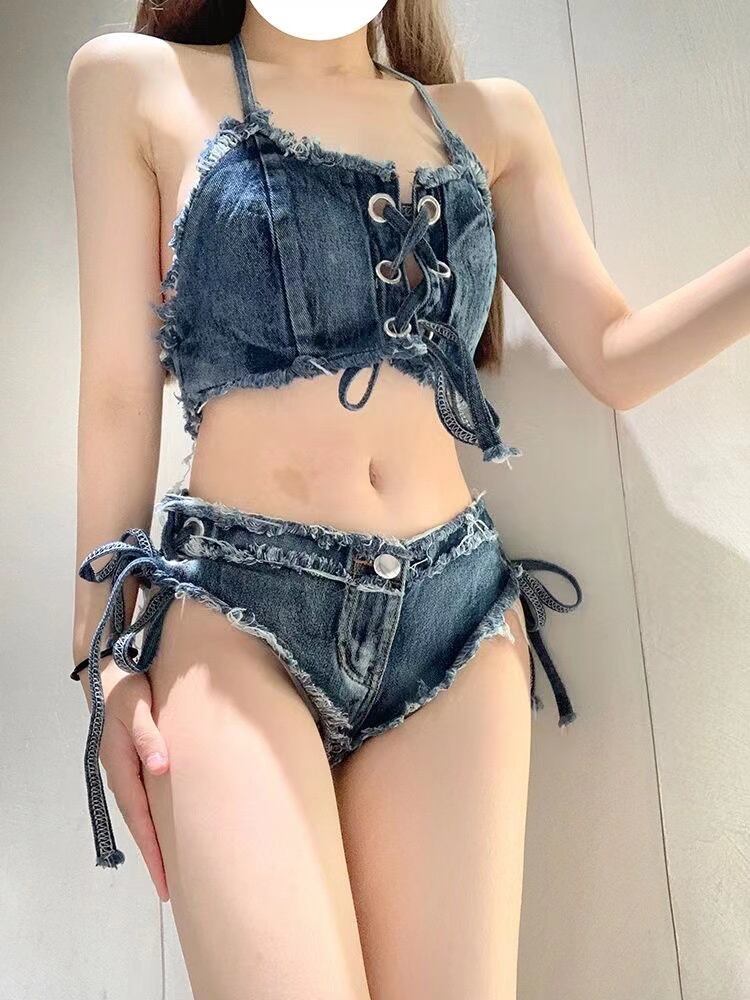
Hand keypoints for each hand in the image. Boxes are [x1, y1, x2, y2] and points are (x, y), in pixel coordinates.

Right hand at [79, 659, 169, 900]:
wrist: (109, 668)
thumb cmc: (126, 685)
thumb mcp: (138, 706)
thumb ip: (149, 735)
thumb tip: (160, 768)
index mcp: (121, 764)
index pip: (139, 817)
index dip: (152, 849)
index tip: (164, 879)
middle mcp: (120, 772)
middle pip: (138, 822)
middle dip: (154, 855)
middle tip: (169, 888)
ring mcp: (124, 767)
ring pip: (140, 812)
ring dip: (153, 839)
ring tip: (170, 867)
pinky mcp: (132, 759)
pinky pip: (143, 796)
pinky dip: (152, 817)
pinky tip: (165, 826)